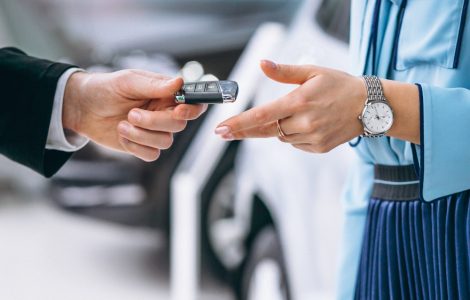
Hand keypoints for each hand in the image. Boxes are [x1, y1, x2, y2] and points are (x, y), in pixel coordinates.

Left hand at [63, 69, 206, 160]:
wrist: (82, 108)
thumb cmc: (106, 88)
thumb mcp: (129, 81)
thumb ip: (155, 85)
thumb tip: (179, 82)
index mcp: (166, 94)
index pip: (193, 104)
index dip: (192, 110)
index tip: (178, 111)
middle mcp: (164, 113)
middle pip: (179, 125)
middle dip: (155, 122)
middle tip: (132, 114)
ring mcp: (154, 131)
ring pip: (165, 142)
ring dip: (141, 135)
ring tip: (122, 124)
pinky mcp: (143, 146)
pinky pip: (152, 155)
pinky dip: (135, 147)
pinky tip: (122, 135)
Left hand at [214, 60, 365, 152]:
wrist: (371, 106)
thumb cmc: (340, 85)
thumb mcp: (313, 72)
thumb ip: (285, 71)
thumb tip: (261, 64)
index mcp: (299, 102)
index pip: (261, 116)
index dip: (239, 124)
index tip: (221, 130)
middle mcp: (304, 123)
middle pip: (267, 129)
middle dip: (251, 127)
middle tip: (227, 131)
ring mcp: (312, 138)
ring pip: (282, 136)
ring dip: (281, 127)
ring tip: (301, 114)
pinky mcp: (319, 148)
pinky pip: (295, 143)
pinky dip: (295, 135)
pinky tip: (309, 124)